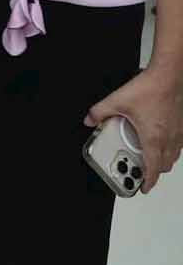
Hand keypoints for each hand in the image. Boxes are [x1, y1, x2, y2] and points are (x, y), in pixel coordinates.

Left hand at [87, 67, 182, 192]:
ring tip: (149, 158)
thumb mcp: (117, 101)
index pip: (153, 168)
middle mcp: (169, 139)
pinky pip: (178, 145)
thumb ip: (100, 112)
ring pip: (173, 156)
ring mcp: (178, 133)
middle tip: (141, 172)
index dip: (148, 182)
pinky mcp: (182, 125)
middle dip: (153, 172)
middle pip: (164, 165)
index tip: (143, 188)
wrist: (169, 76)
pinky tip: (159, 141)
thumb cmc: (150, 88)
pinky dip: (170, 149)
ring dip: (162, 161)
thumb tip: (90, 120)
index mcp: (153, 138)